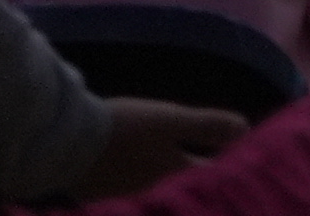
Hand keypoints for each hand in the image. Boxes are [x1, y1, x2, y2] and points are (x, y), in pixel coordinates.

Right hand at [76, 97, 248, 193]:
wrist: (64, 144)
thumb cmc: (123, 129)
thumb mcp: (169, 120)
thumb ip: (206, 125)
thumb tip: (245, 129)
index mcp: (169, 169)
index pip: (202, 171)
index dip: (218, 167)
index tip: (233, 167)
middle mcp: (147, 186)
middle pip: (174, 181)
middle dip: (189, 176)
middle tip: (203, 170)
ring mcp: (118, 190)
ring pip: (147, 185)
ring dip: (159, 178)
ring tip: (166, 169)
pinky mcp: (93, 189)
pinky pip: (119, 185)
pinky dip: (129, 177)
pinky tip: (125, 169)